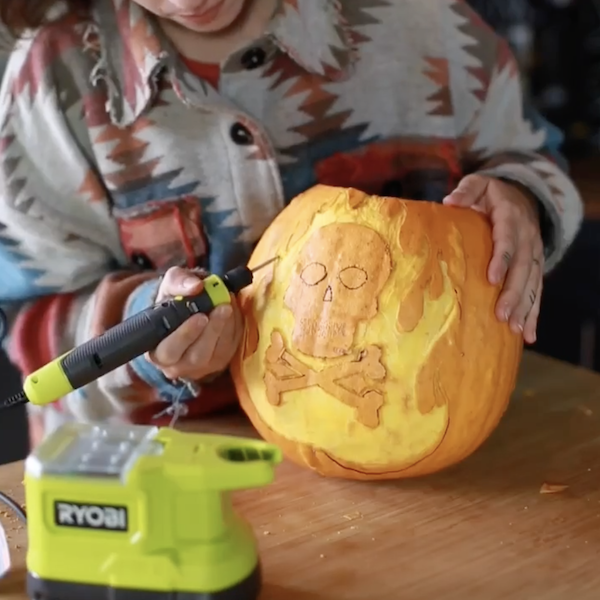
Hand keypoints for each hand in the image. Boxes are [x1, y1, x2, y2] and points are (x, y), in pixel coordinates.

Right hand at [147, 267, 242, 380]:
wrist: (188, 308)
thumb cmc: (174, 299)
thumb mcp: (170, 284)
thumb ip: (178, 282)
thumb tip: (195, 286)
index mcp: (157, 351)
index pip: (168, 350)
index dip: (185, 335)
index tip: (201, 316)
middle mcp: (177, 365)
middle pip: (196, 356)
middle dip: (211, 331)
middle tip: (222, 308)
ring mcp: (200, 368)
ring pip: (216, 354)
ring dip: (226, 328)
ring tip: (228, 305)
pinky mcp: (220, 363)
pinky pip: (230, 349)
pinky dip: (234, 329)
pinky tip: (233, 311)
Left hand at [443, 175, 542, 343]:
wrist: (523, 195)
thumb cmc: (491, 194)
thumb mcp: (478, 184)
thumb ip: (466, 191)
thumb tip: (450, 202)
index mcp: (511, 217)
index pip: (507, 239)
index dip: (501, 258)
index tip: (491, 278)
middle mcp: (528, 237)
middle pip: (523, 268)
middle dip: (513, 293)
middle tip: (500, 315)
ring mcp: (534, 253)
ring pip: (532, 283)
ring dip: (524, 307)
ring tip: (515, 329)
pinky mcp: (536, 266)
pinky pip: (537, 291)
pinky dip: (533, 313)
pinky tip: (528, 334)